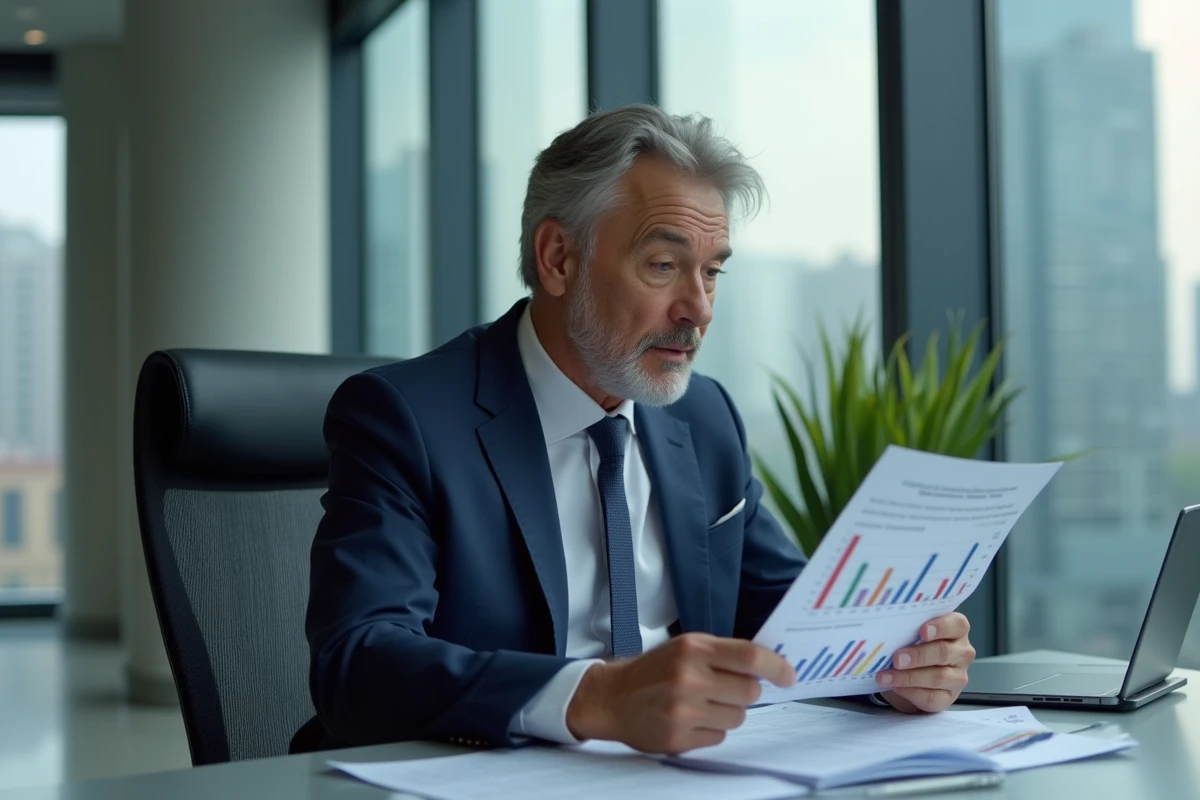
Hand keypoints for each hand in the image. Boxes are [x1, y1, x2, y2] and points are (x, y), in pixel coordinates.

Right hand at [565, 633, 795, 753]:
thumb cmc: (654, 671)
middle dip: (746, 691)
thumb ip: (723, 654)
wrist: (612, 698)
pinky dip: (712, 729)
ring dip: (729, 712)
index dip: (776, 667)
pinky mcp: (679, 737)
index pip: (749, 656)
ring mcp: (684, 710)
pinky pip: (720, 736)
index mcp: (693, 648)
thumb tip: (769, 666)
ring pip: (738, 717)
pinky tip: (691, 720)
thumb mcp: (685, 648)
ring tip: (703, 704)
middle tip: (725, 688)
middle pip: (750, 691)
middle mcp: (689, 677)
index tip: (789, 676)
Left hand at [877, 612, 974, 712]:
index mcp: (956, 630)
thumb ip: (909, 626)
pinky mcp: (949, 696)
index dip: (941, 627)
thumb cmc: (914, 643)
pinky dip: (911, 693)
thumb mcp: (913, 630)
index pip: (957, 625)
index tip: (922, 631)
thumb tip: (887, 625)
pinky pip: (932, 698)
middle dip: (918, 656)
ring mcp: (958, 676)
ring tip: (887, 676)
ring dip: (909, 677)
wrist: (912, 671)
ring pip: (938, 677)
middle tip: (897, 659)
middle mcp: (962, 652)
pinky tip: (896, 687)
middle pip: (944, 652)